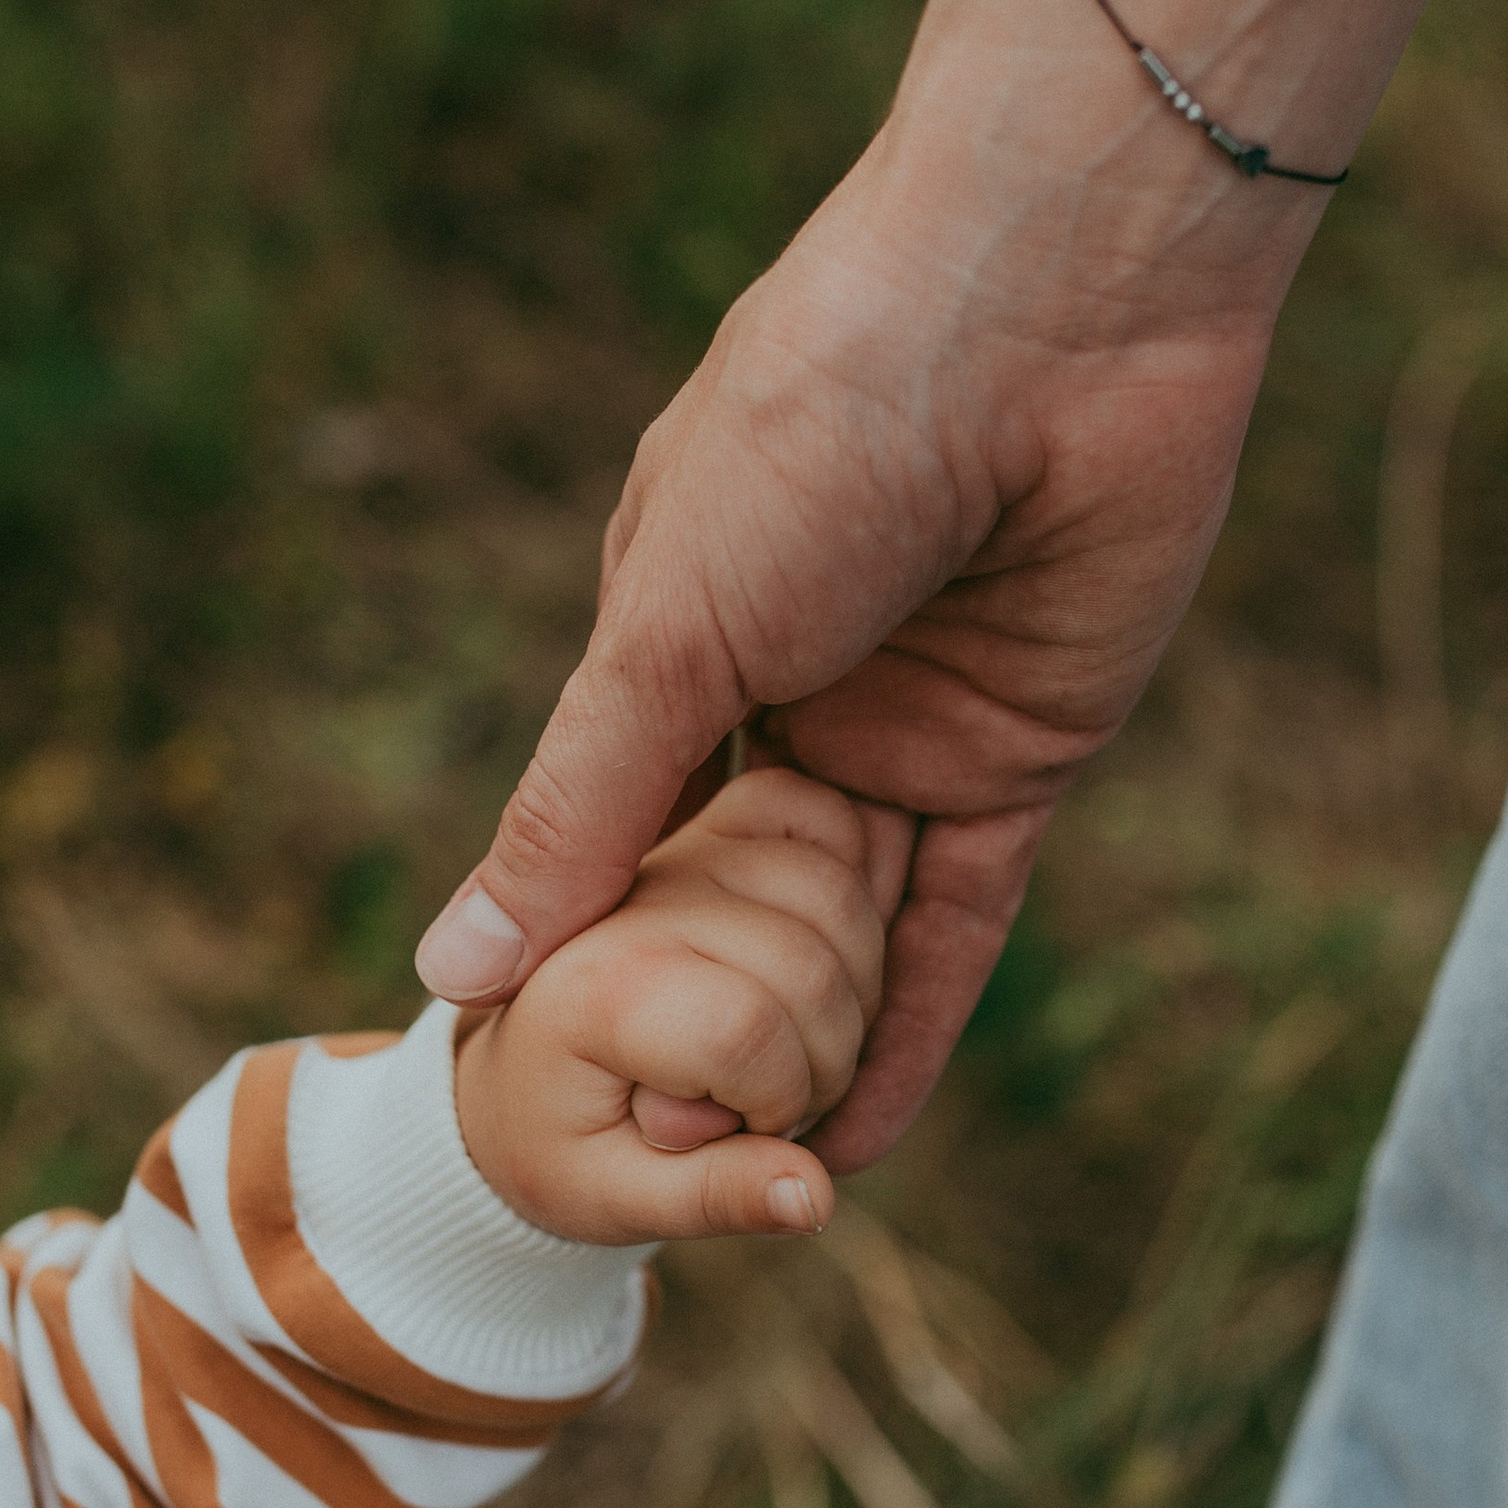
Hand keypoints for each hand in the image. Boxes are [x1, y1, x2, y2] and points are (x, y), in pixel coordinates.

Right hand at [417, 0, 1312, 1172]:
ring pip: (841, 928)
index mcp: (671, 637)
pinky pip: (960, 928)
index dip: (574, 954)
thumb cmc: (825, 421)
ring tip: (740, 1197)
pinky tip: (857, 1143)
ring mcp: (904, 733)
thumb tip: (450, 974)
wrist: (1057, 311)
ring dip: (800, 1050)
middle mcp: (783, 697)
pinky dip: (915, 1031)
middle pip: (725, 896)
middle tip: (634, 1170)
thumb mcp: (671, 630)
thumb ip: (576, 811)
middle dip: (689, 1025)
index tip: (524, 1083)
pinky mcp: (1022, 761)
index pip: (605, 829)